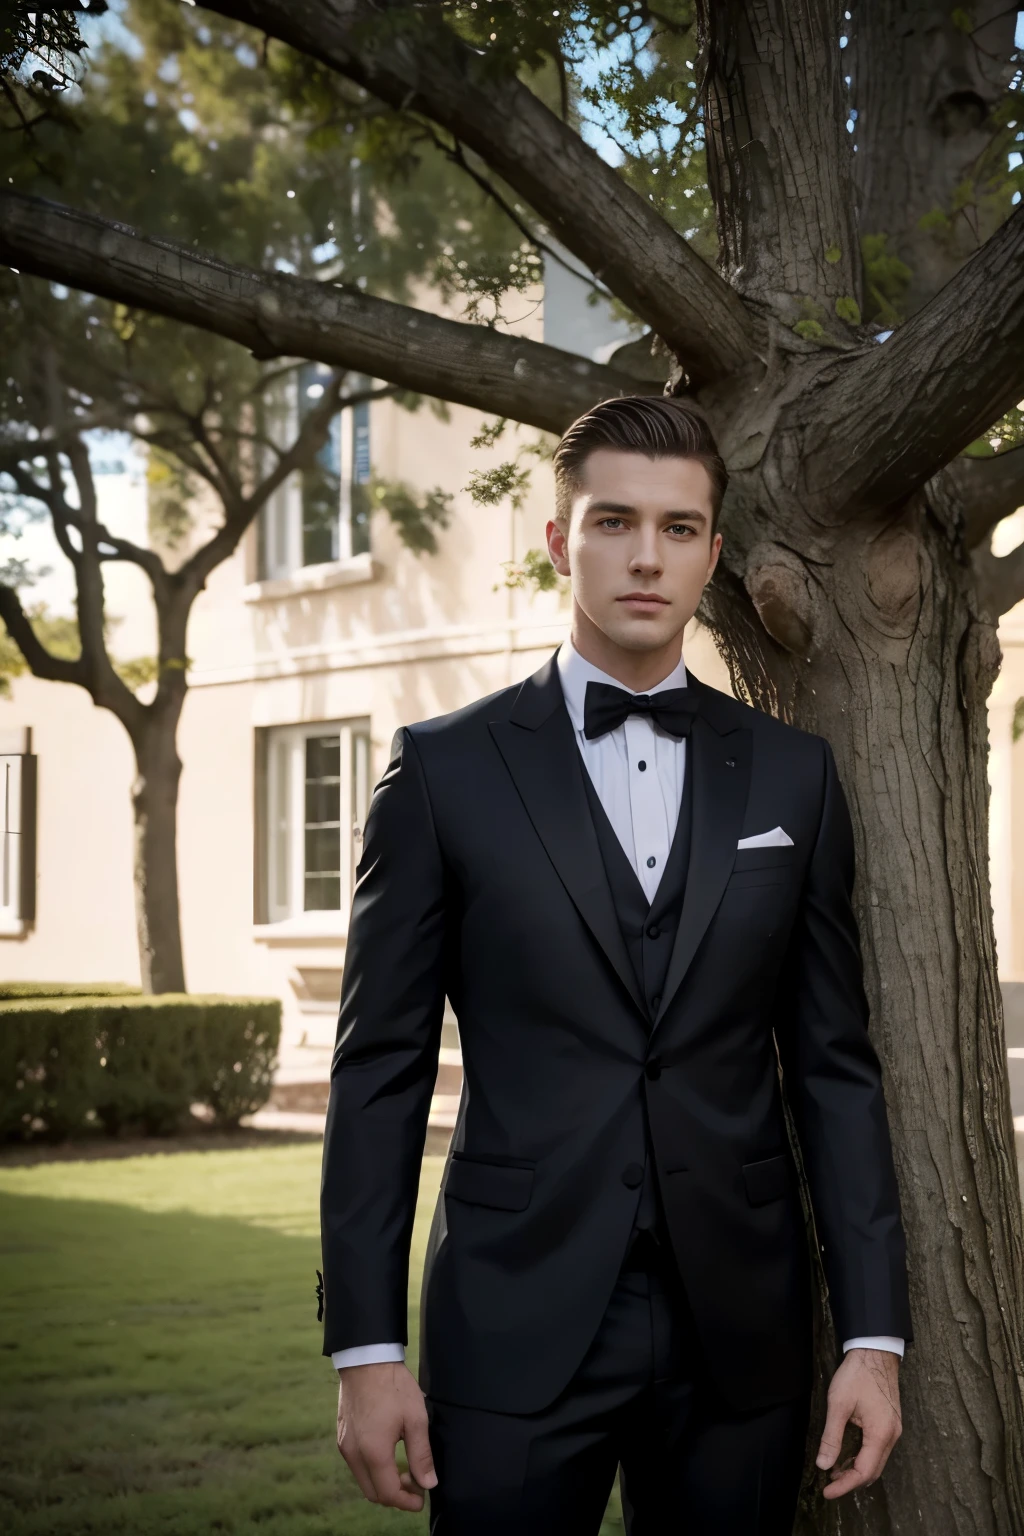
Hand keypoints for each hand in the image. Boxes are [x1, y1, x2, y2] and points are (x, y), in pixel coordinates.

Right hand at [337, 1360, 437, 1511]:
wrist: (365, 1359)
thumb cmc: (393, 1386)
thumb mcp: (415, 1418)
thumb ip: (421, 1455)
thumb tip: (428, 1483)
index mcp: (373, 1453)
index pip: (388, 1494)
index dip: (407, 1502)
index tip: (422, 1498)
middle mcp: (354, 1455)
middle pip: (373, 1493)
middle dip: (395, 1496)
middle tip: (415, 1483)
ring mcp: (345, 1446)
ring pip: (363, 1480)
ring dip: (383, 1483)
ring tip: (404, 1469)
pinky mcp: (342, 1436)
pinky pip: (357, 1466)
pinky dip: (373, 1470)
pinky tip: (388, 1455)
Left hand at [816, 1348, 901, 1498]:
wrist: (875, 1351)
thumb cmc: (857, 1375)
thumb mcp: (839, 1404)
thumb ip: (831, 1436)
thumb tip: (824, 1464)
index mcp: (881, 1434)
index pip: (863, 1472)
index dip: (845, 1485)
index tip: (827, 1492)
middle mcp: (892, 1436)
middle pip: (873, 1471)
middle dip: (851, 1481)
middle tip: (829, 1484)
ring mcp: (894, 1430)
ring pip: (876, 1461)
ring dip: (857, 1470)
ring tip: (835, 1472)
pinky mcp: (891, 1423)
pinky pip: (878, 1449)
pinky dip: (863, 1458)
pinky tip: (848, 1455)